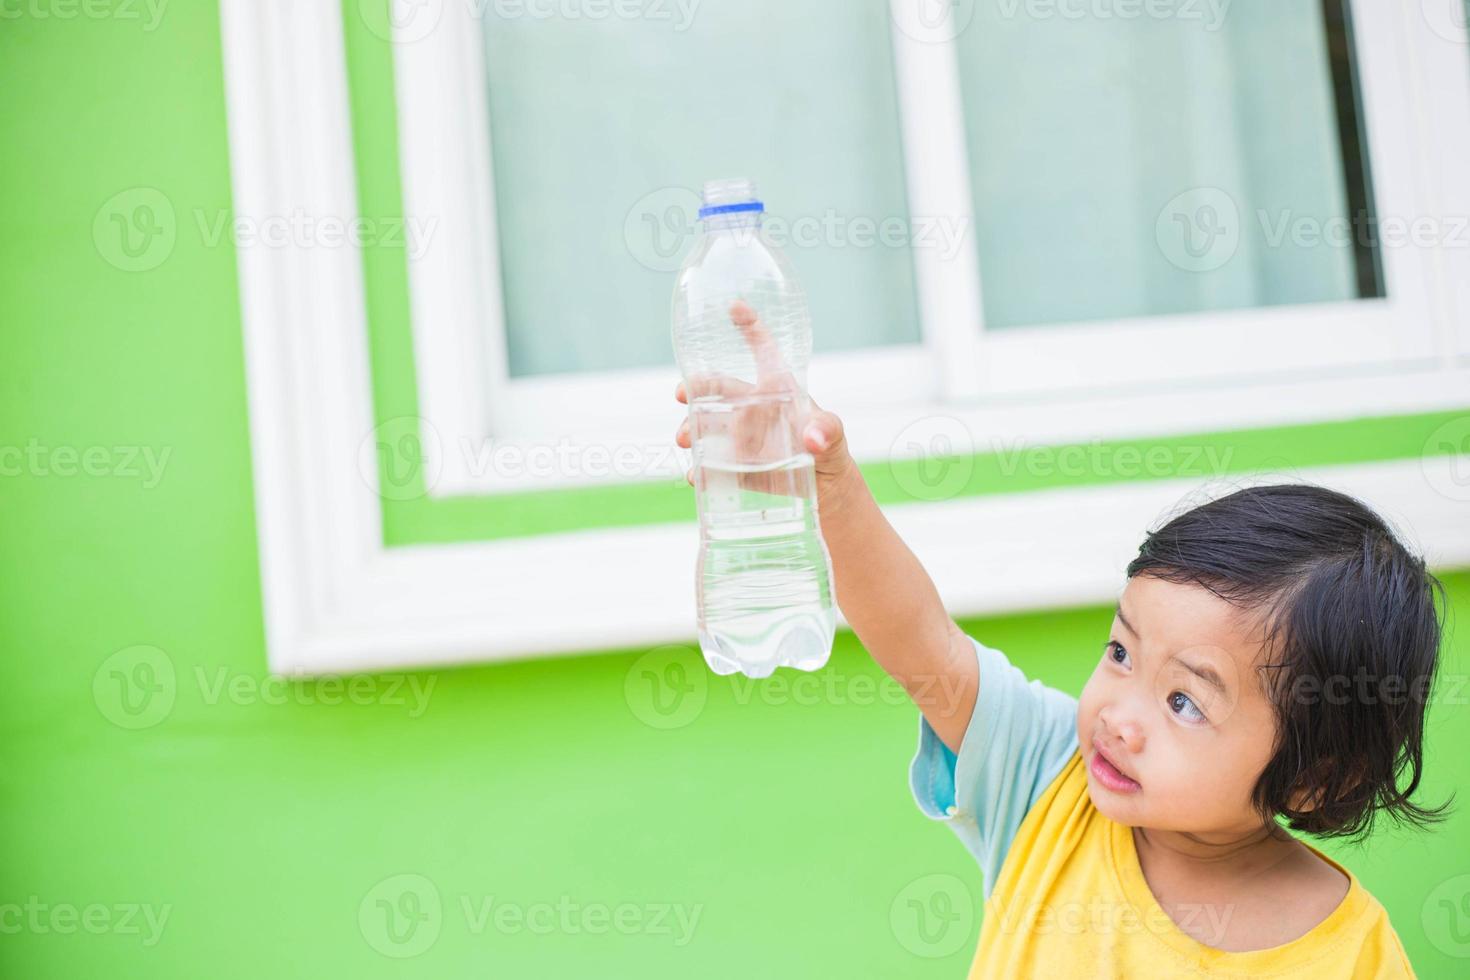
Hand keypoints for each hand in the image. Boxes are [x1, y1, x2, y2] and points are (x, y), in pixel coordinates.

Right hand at [673, 300, 852, 503]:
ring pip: (706, 423)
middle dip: (696, 386)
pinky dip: (700, 468)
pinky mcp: (734, 463)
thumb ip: (826, 431)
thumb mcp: (833, 436)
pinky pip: (711, 461)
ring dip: (690, 428)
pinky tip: (695, 475)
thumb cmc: (828, 449)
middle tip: (682, 393)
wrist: (822, 486)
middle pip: (719, 387)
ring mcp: (740, 434)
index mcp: (776, 388)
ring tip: (684, 439)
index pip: (762, 351)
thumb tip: (813, 439)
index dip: (750, 327)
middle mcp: (752, 406)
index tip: (734, 306)